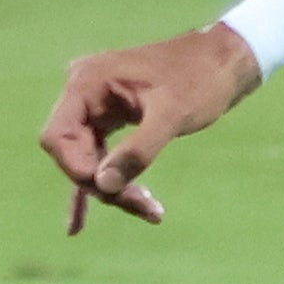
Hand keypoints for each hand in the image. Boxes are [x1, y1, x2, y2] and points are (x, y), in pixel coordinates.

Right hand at [38, 26, 260, 233]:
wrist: (224, 61)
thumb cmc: (201, 80)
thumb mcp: (172, 115)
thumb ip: (138, 151)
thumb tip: (103, 187)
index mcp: (87, 82)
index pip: (58, 137)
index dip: (78, 170)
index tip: (112, 193)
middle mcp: (83, 91)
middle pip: (72, 152)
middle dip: (103, 184)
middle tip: (145, 208)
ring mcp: (95, 104)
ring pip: (88, 158)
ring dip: (112, 187)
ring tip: (151, 211)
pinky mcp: (110, 117)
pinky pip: (96, 154)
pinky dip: (101, 182)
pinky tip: (79, 223)